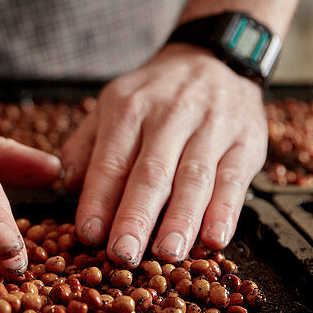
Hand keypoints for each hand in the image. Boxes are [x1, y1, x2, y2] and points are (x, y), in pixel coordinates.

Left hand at [60, 43, 267, 265]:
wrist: (214, 59)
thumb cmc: (155, 97)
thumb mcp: (112, 106)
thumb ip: (87, 146)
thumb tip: (67, 186)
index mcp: (128, 108)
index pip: (111, 161)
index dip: (99, 199)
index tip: (88, 234)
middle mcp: (169, 115)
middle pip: (151, 172)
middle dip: (136, 216)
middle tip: (124, 254)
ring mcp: (211, 127)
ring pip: (194, 177)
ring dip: (181, 219)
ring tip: (168, 253)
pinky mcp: (245, 140)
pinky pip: (234, 178)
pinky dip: (225, 211)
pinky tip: (215, 238)